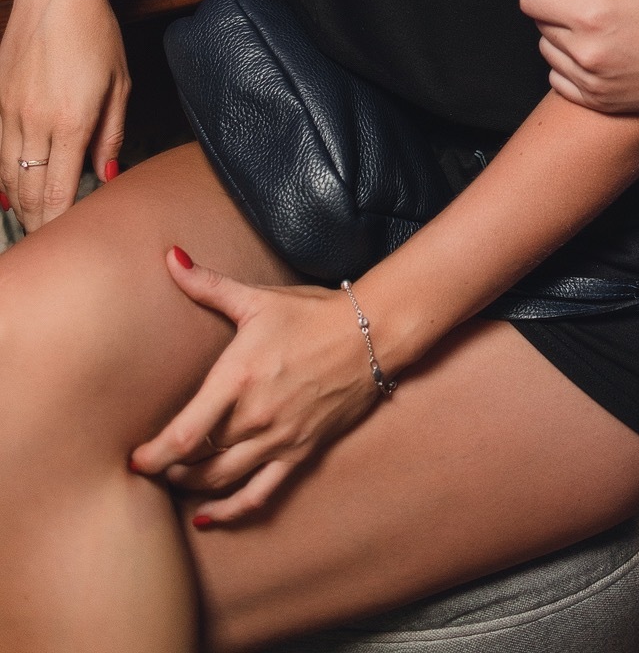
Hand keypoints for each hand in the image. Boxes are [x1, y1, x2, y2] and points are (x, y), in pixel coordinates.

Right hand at [0, 0, 128, 229]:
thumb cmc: (96, 33)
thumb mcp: (120, 83)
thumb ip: (111, 134)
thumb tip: (106, 175)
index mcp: (71, 121)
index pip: (59, 191)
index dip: (59, 224)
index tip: (64, 245)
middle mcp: (34, 121)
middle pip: (28, 192)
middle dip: (37, 224)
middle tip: (46, 247)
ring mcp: (9, 110)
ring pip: (7, 176)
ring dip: (18, 205)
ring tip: (31, 225)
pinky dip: (4, 177)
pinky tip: (12, 191)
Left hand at [130, 247, 382, 524]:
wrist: (370, 333)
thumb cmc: (310, 313)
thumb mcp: (256, 299)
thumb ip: (207, 284)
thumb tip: (170, 256)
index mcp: (238, 379)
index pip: (184, 434)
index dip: (153, 455)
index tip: (134, 458)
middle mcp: (256, 417)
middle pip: (197, 462)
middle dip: (168, 468)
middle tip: (151, 465)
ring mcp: (279, 439)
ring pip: (222, 480)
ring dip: (192, 485)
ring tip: (175, 478)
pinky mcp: (299, 452)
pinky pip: (259, 494)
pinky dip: (230, 511)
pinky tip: (209, 515)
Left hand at [519, 0, 638, 117]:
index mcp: (591, 16)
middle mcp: (585, 54)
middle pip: (539, 22)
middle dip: (560, 5)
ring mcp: (590, 83)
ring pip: (548, 50)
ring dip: (564, 34)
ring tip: (604, 26)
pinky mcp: (598, 102)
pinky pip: (559, 79)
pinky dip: (571, 63)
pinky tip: (603, 51)